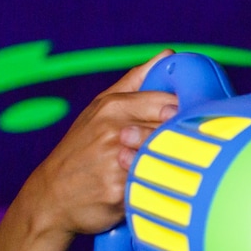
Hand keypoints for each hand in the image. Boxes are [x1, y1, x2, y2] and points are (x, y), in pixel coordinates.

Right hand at [15, 52, 177, 240]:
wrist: (52, 195)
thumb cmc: (82, 148)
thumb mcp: (102, 107)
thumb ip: (137, 81)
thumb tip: (169, 54)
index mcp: (114, 105)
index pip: (171, 101)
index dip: (189, 113)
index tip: (198, 121)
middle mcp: (115, 129)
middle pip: (172, 128)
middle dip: (186, 137)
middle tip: (193, 146)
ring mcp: (116, 159)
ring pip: (167, 155)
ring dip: (175, 161)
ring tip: (175, 166)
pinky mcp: (119, 189)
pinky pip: (155, 182)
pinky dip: (162, 184)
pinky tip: (157, 184)